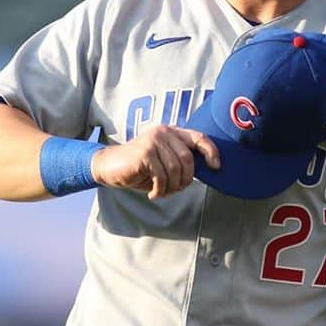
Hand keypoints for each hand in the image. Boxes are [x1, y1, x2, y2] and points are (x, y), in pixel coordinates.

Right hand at [91, 126, 219, 199]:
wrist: (110, 166)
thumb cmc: (140, 167)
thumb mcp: (164, 161)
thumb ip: (182, 160)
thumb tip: (207, 169)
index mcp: (172, 132)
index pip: (199, 137)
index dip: (211, 151)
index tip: (216, 167)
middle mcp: (164, 132)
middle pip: (188, 159)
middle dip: (186, 179)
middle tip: (176, 189)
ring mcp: (153, 141)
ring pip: (176, 170)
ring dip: (171, 187)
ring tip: (163, 192)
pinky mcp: (145, 153)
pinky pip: (162, 176)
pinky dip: (160, 190)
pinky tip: (153, 193)